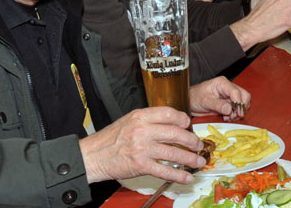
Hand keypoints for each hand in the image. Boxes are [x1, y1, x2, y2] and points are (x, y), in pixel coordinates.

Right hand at [79, 106, 202, 184]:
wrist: (92, 156)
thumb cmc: (110, 139)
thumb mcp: (128, 121)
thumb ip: (148, 120)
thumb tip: (171, 123)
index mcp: (140, 116)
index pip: (168, 113)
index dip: (182, 118)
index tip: (188, 124)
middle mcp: (142, 131)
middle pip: (175, 133)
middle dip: (191, 140)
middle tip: (197, 144)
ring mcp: (142, 149)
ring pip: (173, 153)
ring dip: (190, 158)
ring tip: (199, 160)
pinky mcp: (141, 166)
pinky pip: (165, 170)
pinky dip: (179, 175)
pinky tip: (187, 177)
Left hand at [190, 76, 249, 120]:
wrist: (190, 102)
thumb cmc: (195, 97)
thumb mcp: (205, 101)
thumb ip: (218, 105)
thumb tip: (229, 109)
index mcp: (222, 83)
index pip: (236, 92)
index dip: (239, 103)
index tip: (238, 113)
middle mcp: (228, 88)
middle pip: (243, 96)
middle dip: (241, 107)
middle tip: (234, 116)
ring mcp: (229, 95)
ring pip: (242, 102)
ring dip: (238, 112)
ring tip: (229, 117)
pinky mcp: (229, 102)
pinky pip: (238, 108)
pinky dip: (235, 114)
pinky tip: (227, 117)